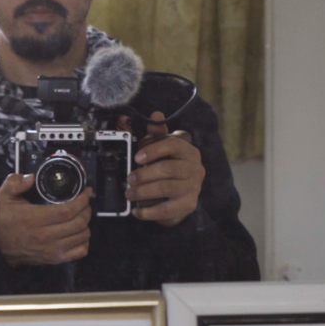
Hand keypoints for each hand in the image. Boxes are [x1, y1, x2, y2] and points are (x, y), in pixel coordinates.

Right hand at [0, 173, 91, 266]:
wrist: (0, 247)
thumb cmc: (5, 221)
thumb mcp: (4, 197)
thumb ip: (14, 183)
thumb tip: (31, 178)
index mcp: (34, 219)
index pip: (67, 210)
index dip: (81, 200)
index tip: (85, 192)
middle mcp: (45, 237)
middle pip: (78, 222)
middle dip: (86, 209)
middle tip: (84, 202)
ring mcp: (52, 250)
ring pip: (82, 235)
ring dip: (86, 223)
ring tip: (81, 215)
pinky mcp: (56, 259)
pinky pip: (81, 251)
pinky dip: (84, 241)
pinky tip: (78, 232)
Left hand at [125, 112, 204, 226]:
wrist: (181, 198)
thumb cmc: (169, 169)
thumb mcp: (163, 151)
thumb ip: (158, 136)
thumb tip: (156, 114)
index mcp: (188, 151)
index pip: (174, 145)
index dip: (154, 150)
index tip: (137, 158)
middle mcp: (195, 168)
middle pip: (168, 169)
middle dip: (144, 174)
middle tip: (129, 179)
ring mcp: (193, 188)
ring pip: (166, 188)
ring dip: (143, 191)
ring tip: (129, 194)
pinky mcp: (188, 205)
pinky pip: (166, 209)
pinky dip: (148, 211)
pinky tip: (137, 211)